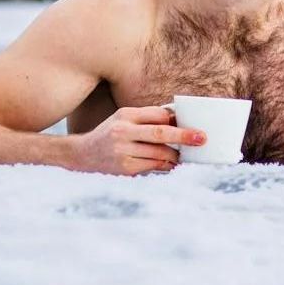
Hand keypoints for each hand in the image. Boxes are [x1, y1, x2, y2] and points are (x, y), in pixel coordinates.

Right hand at [71, 105, 205, 175]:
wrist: (82, 154)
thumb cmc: (110, 133)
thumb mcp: (124, 118)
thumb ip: (147, 117)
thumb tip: (177, 119)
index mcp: (126, 115)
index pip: (157, 115)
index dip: (175, 120)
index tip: (191, 124)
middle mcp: (123, 132)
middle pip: (160, 134)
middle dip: (184, 136)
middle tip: (201, 138)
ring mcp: (123, 151)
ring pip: (160, 153)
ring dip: (176, 155)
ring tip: (185, 155)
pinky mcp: (125, 168)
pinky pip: (153, 166)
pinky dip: (165, 166)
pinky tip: (172, 165)